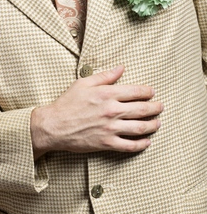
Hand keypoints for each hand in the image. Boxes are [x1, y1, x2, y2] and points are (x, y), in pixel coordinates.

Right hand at [31, 65, 162, 157]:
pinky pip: (131, 145)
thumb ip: (104, 76)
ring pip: (141, 128)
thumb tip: (121, 68)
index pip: (136, 92)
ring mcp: (111, 128)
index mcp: (106, 94)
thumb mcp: (83, 83)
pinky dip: (142, 144)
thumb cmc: (66, 103)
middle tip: (160, 107)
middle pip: (143, 109)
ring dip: (153, 125)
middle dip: (156, 108)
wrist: (53, 125)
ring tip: (157, 123)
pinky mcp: (107, 143)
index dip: (148, 92)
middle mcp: (112, 111)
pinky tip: (147, 141)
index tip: (151, 92)